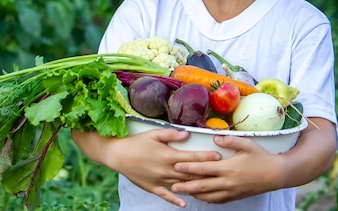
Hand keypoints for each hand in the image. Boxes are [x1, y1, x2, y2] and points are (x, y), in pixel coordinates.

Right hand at [105, 128, 220, 207]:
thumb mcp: (153, 134)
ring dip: (194, 186)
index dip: (206, 157)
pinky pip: (166, 196)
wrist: (118, 155)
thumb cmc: (136, 143)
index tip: (218, 156)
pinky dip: (176, 200)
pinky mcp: (152, 187)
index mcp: (167, 155)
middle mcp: (166, 170)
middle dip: (206, 172)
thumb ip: (170, 134)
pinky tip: (184, 203)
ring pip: (181, 185)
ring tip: (208, 187)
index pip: (191, 157)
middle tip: (219, 172)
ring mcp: (160, 180)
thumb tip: (187, 134)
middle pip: (190, 172)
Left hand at [170, 117, 336, 203]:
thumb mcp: (247, 144)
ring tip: (182, 191)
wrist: (276, 175)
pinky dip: (207, 199)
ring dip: (194, 194)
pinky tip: (200, 196)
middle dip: (185, 186)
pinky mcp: (235, 197)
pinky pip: (218, 200)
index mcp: (228, 168)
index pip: (203, 169)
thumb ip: (230, 140)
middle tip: (171, 185)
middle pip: (202, 186)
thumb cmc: (261, 157)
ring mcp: (231, 191)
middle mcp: (228, 182)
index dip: (188, 168)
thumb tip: (214, 137)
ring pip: (208, 196)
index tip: (176, 166)